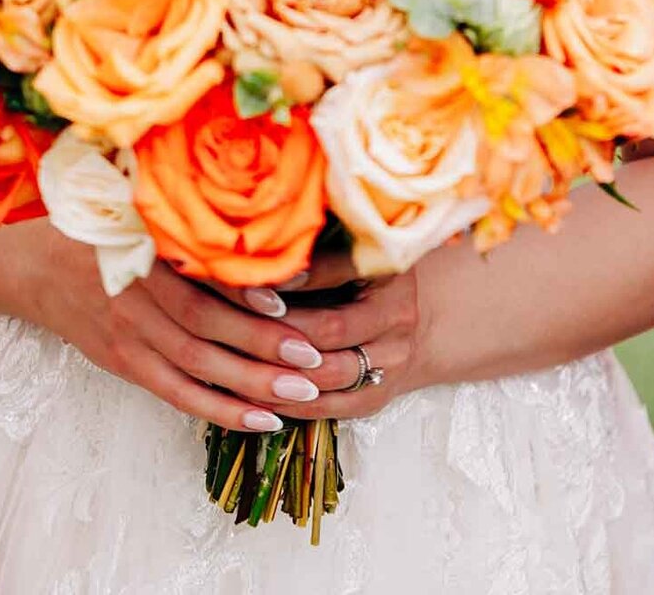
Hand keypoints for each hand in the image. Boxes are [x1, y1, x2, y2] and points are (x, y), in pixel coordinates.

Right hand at [36, 240, 347, 432]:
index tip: (288, 300)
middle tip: (312, 356)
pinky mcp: (124, 363)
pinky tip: (261, 419)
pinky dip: (219, 410)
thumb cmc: (100, 228)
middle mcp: (133, 296)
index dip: (239, 292)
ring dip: (250, 384)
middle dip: (260, 344)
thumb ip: (186, 225)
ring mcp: (127, 335)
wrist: (36, 267)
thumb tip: (259, 235)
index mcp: (140, 251)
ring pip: (195, 367)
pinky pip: (176, 394)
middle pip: (202, 328)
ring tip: (299, 391)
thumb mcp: (136, 211)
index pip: (195, 278)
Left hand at [214, 247, 422, 420]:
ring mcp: (392, 361)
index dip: (294, 276)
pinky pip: (332, 407)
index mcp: (388, 270)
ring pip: (330, 374)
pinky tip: (256, 395)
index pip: (339, 270)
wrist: (422, 324)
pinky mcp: (379, 398)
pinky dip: (292, 404)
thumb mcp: (352, 252)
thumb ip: (314, 250)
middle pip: (330, 329)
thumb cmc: (368, 279)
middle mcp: (398, 316)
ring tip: (236, 363)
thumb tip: (257, 246)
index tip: (251, 279)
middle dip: (276, 329)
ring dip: (280, 372)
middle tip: (231, 325)